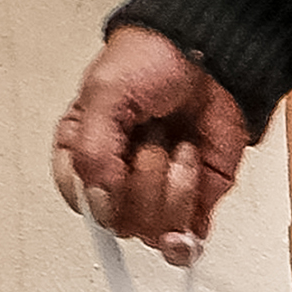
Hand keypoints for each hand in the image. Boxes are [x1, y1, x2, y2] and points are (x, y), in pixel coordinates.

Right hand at [52, 25, 251, 261]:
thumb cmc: (154, 59)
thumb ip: (92, 152)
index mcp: (83, 148)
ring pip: (153, 229)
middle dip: (141, 180)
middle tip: (152, 139)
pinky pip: (186, 240)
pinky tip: (188, 220)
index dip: (96, 194)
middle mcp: (118, 174)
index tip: (113, 170)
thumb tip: (99, 203)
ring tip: (180, 146)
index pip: (78, 197)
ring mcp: (157, 189)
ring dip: (173, 186)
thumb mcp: (105, 94)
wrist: (214, 52)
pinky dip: (189, 233)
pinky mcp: (195, 199)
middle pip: (118, 219)